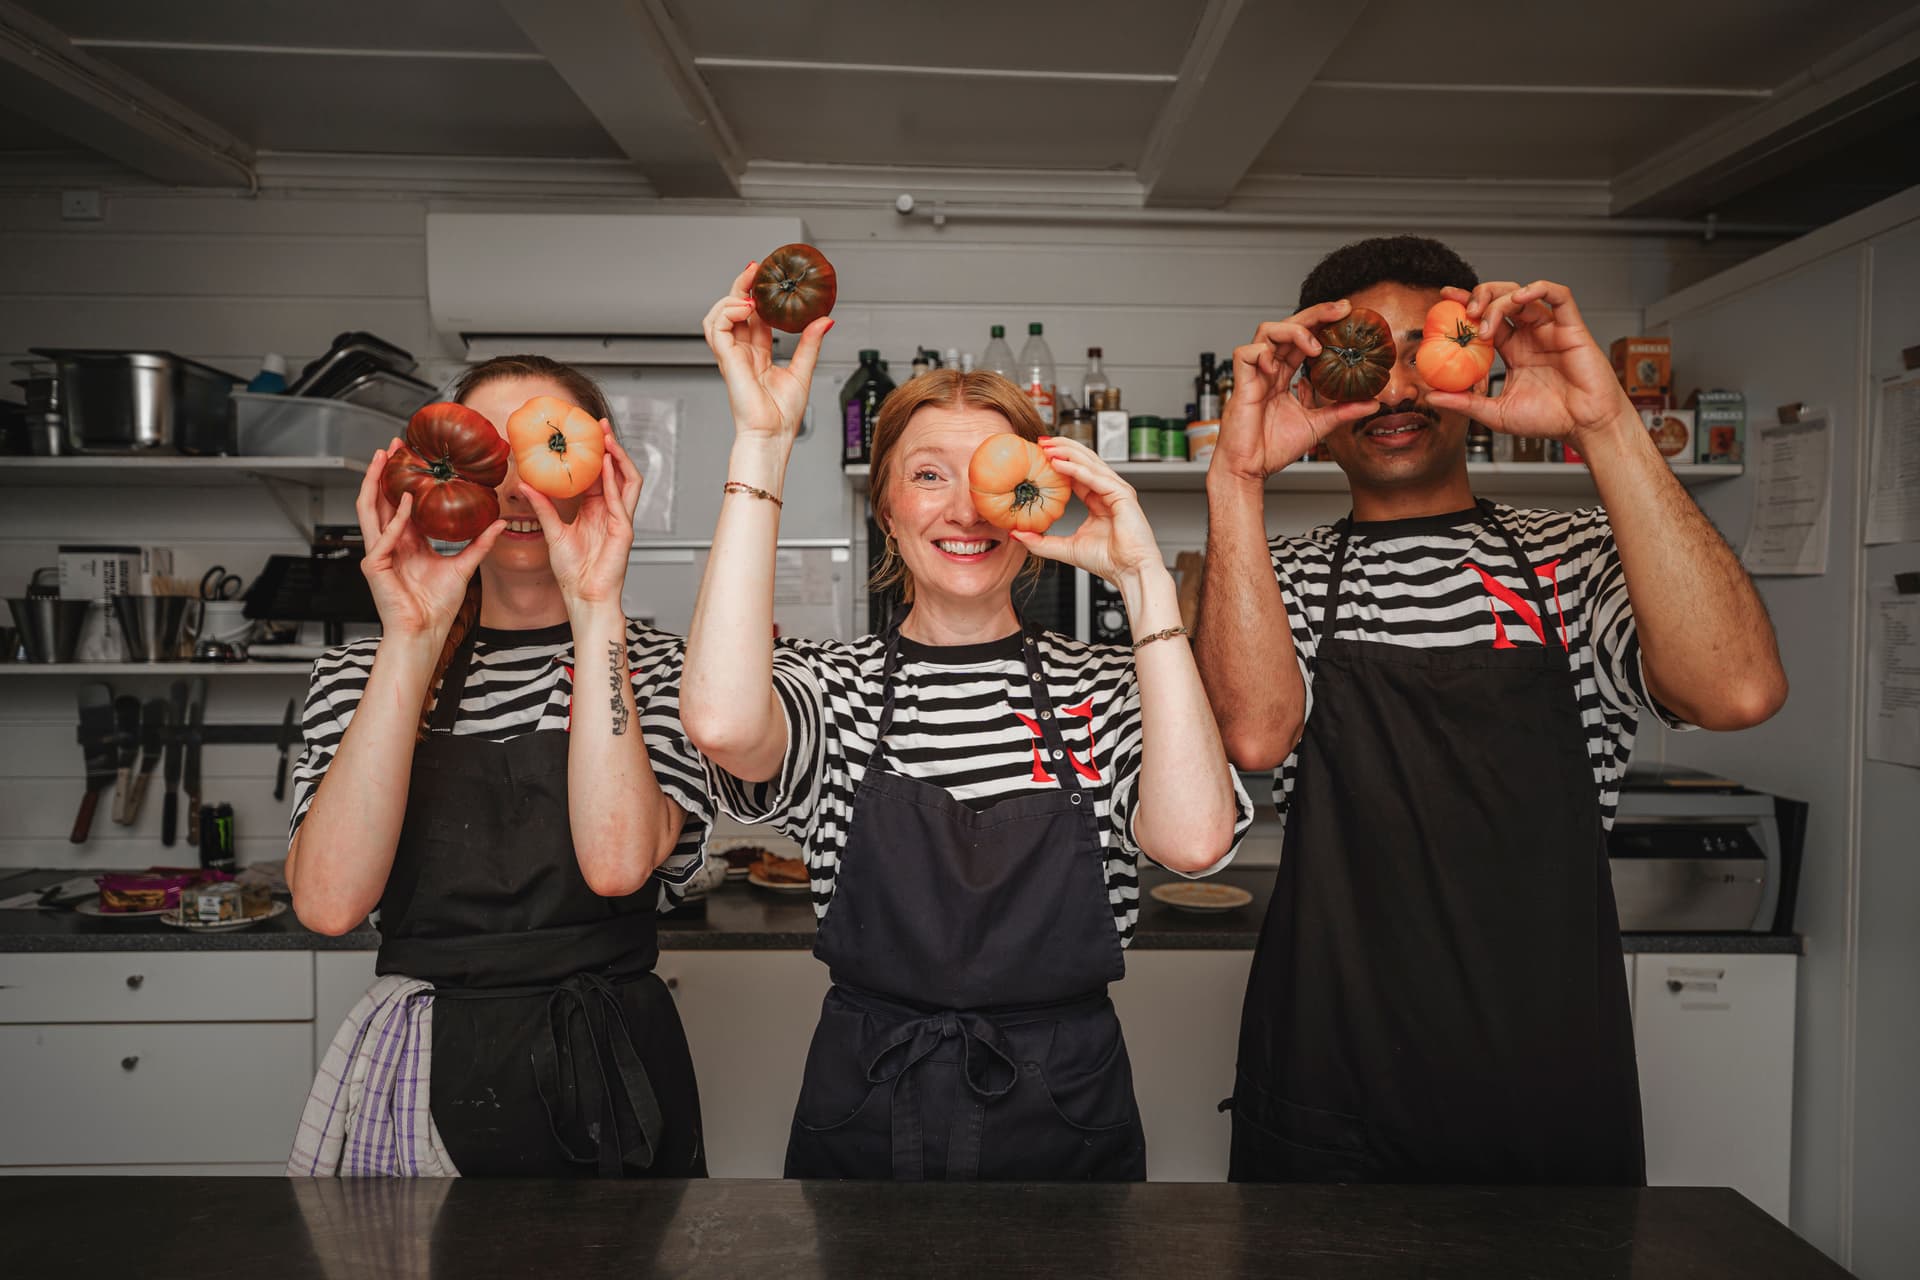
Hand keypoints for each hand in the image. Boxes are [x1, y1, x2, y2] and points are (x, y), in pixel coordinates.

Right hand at [356, 440, 504, 639]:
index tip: (413, 457)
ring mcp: (378, 553)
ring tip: (382, 459)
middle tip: (393, 446)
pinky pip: (383, 537)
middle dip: (384, 471)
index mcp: (406, 542)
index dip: (404, 480)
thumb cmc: (438, 606)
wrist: (427, 631)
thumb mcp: (463, 566)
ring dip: (374, 482)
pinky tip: (405, 501)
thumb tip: (499, 524)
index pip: (400, 503)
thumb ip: (479, 544)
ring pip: (368, 510)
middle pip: (380, 499)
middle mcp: (390, 544)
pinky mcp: (374, 565)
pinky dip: (395, 519)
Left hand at [522, 424, 642, 612]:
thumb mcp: (553, 532)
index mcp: (596, 510)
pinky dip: (615, 479)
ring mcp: (621, 520)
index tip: (581, 434)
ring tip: (606, 438)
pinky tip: (606, 463)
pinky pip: (622, 499)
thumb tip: (526, 484)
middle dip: (610, 447)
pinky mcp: (625, 530)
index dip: (593, 454)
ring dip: (619, 457)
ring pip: (627, 480)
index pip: (598, 475)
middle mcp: (611, 512)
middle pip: (616, 472)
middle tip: (598, 425)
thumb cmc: (573, 571)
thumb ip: (543, 507)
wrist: (584, 596)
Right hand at [702, 261, 831, 442]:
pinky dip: (728, 312)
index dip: (758, 295)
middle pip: (734, 310)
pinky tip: (745, 307)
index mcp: (758, 355)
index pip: (753, 316)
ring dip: (731, 297)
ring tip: (749, 289)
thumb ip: (810, 343)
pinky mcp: (727, 360)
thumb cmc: (782, 416)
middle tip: (756, 269)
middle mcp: (742, 353)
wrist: (773, 436)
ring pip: (718, 316)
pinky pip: (717, 328)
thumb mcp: (803, 370)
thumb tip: (825, 321)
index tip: (768, 278)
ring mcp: (732, 356)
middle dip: (742, 286)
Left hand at [1011, 438, 1164, 586]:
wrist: (1130, 573)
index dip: (1058, 460)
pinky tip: (1058, 462)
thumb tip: (1016, 533)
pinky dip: (1076, 469)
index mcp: (1099, 500)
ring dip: (1067, 452)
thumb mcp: (1065, 549)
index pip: (1077, 472)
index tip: (1037, 454)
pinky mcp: (1122, 495)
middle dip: (1062, 448)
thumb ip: (1041, 542)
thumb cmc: (1108, 561)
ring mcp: (1117, 491)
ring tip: (1046, 446)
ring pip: (1090, 463)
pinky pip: (1095, 477)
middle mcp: (1109, 491)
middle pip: (1085, 460)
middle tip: (1040, 441)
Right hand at [1212, 301, 1380, 483]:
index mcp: (1283, 375)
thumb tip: (1373, 402)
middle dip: (1315, 314)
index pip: (1302, 339)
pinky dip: (1262, 353)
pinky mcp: (1241, 385)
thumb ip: (1343, 411)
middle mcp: (1269, 370)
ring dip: (1293, 331)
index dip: (1321, 323)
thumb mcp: (1318, 425)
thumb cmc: (1272, 449)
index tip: (1346, 315)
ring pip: (1267, 331)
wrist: (1250, 470)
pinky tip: (1276, 366)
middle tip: (1341, 309)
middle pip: (1288, 326)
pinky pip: (1245, 354)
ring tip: (1314, 346)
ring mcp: (1254, 375)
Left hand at [1426, 281, 1638, 441]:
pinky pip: (1558, 295)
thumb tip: (1432, 395)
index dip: (1465, 304)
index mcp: (1512, 350)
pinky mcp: (1571, 327)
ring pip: (1523, 294)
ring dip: (1499, 300)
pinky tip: (1520, 297)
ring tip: (1484, 322)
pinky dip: (1538, 288)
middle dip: (1480, 297)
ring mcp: (1550, 329)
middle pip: (1501, 298)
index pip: (1485, 318)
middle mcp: (1530, 335)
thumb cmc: (1549, 420)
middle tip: (1466, 312)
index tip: (1444, 298)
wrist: (1584, 427)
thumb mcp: (1496, 413)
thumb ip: (1465, 402)